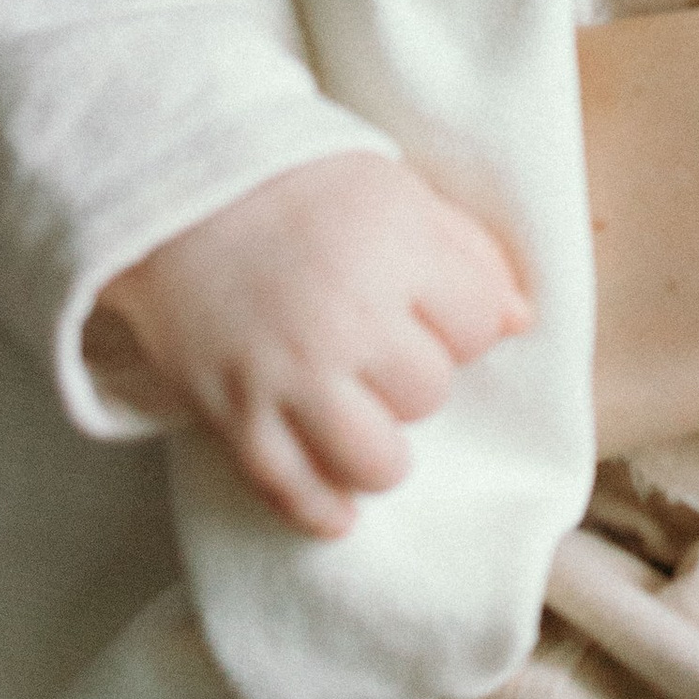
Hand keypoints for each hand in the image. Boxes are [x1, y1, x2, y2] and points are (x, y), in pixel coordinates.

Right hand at [84, 150, 532, 537]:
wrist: (179, 196)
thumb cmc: (299, 186)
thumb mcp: (397, 192)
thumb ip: (467, 252)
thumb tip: (519, 321)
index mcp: (394, 253)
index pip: (476, 326)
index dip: (464, 324)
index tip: (434, 313)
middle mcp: (345, 320)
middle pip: (428, 394)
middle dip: (417, 380)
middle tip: (385, 357)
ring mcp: (287, 374)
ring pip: (374, 459)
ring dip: (383, 455)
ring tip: (370, 431)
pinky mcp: (233, 412)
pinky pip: (288, 487)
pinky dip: (319, 509)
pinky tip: (340, 512)